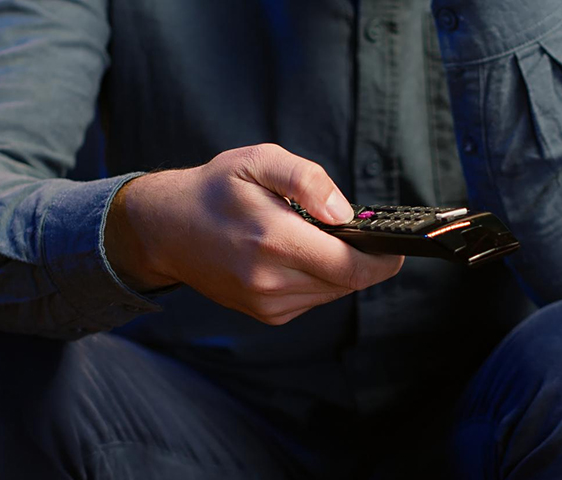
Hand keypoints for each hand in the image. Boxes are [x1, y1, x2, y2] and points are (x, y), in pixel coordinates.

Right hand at [107, 144, 403, 324]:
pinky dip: (318, 278)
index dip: (384, 259)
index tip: (396, 246)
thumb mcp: (258, 160)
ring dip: (339, 268)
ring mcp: (267, 303)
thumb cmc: (215, 189)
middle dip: (363, 258)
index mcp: (273, 240)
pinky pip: (313, 298)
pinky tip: (297, 255)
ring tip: (316, 238)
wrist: (166, 228)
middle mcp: (270, 281)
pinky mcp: (266, 314)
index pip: (352, 267)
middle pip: (348, 282)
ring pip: (333, 292)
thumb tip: (344, 213)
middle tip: (357, 232)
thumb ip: (307, 179)